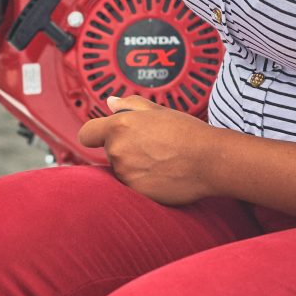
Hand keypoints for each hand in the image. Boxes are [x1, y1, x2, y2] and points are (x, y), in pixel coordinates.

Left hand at [77, 96, 219, 205]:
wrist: (209, 160)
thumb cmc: (186, 132)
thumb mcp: (158, 110)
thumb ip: (129, 105)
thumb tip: (110, 103)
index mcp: (119, 126)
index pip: (87, 134)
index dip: (95, 134)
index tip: (103, 136)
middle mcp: (117, 151)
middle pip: (110, 151)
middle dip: (125, 148)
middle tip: (152, 145)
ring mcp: (125, 174)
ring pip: (121, 170)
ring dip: (134, 166)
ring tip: (161, 160)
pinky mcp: (136, 193)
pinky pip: (132, 186)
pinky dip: (143, 182)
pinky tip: (163, 175)